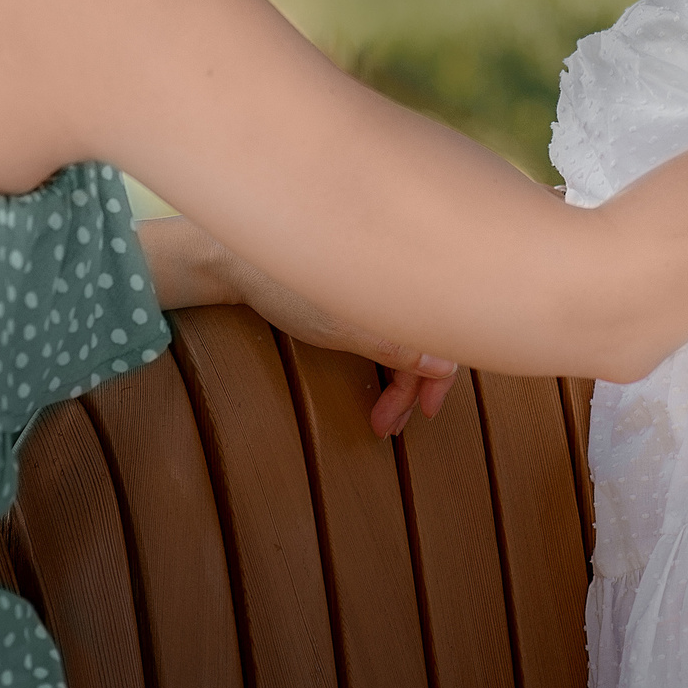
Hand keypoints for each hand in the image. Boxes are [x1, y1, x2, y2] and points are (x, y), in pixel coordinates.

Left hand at [222, 256, 459, 437]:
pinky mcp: (363, 293)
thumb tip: (445, 365)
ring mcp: (380, 289)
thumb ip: (396, 347)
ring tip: (379, 416)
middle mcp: (397, 286)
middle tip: (386, 426)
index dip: (437, 382)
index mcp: (402, 287)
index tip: (422, 414)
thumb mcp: (342, 329)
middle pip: (425, 343)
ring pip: (407, 340)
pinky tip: (376, 380)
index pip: (441, 340)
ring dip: (398, 380)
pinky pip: (390, 330)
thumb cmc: (288, 289)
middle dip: (410, 390)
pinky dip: (387, 360)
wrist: (241, 261)